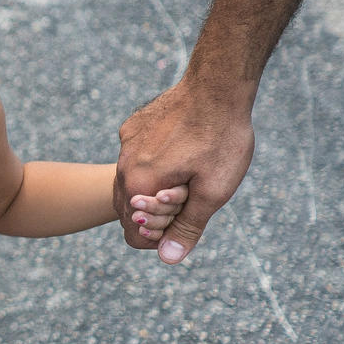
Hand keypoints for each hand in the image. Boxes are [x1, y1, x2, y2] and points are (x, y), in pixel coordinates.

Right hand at [113, 80, 254, 262]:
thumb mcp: (213, 192)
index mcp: (138, 185)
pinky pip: (136, 157)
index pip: (133, 234)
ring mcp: (126, 143)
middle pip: (129, 210)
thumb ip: (187, 228)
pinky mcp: (133, 126)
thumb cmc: (221, 140)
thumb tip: (168, 259)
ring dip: (154, 189)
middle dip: (157, 213)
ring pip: (131, 182)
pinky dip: (154, 164)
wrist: (218, 85)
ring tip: (189, 175)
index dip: (161, 237)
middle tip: (192, 196)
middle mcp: (123, 164)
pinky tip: (183, 150)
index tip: (188, 219)